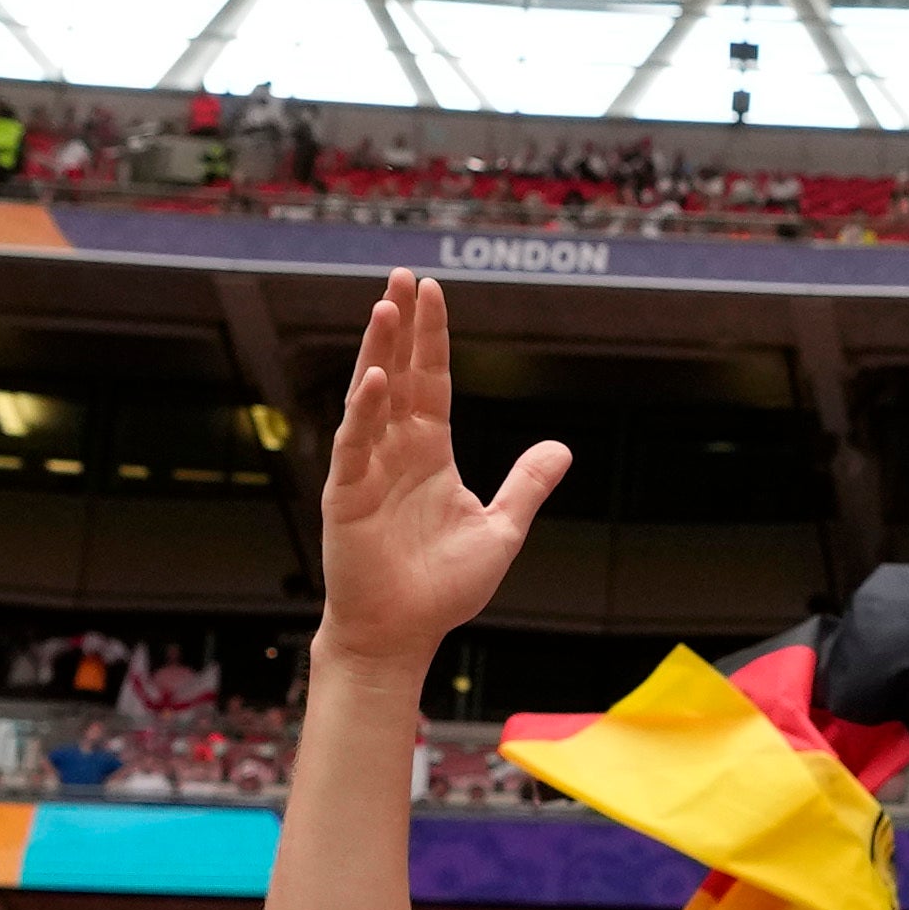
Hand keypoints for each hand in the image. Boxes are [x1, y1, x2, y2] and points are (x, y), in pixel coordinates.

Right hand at [311, 275, 570, 672]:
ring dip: (378, 352)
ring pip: (371, 398)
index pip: (431, 380)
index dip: (432, 336)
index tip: (432, 289)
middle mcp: (395, 450)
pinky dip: (364, 412)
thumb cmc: (442, 587)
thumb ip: (527, 486)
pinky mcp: (347, 495)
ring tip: (385, 306)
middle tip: (401, 275)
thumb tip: (561, 447)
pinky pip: (354, 445)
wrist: (402, 634)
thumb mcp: (500, 530)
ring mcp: (367, 468)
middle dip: (400, 324)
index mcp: (429, 452)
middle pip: (398, 373)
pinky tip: (376, 379)